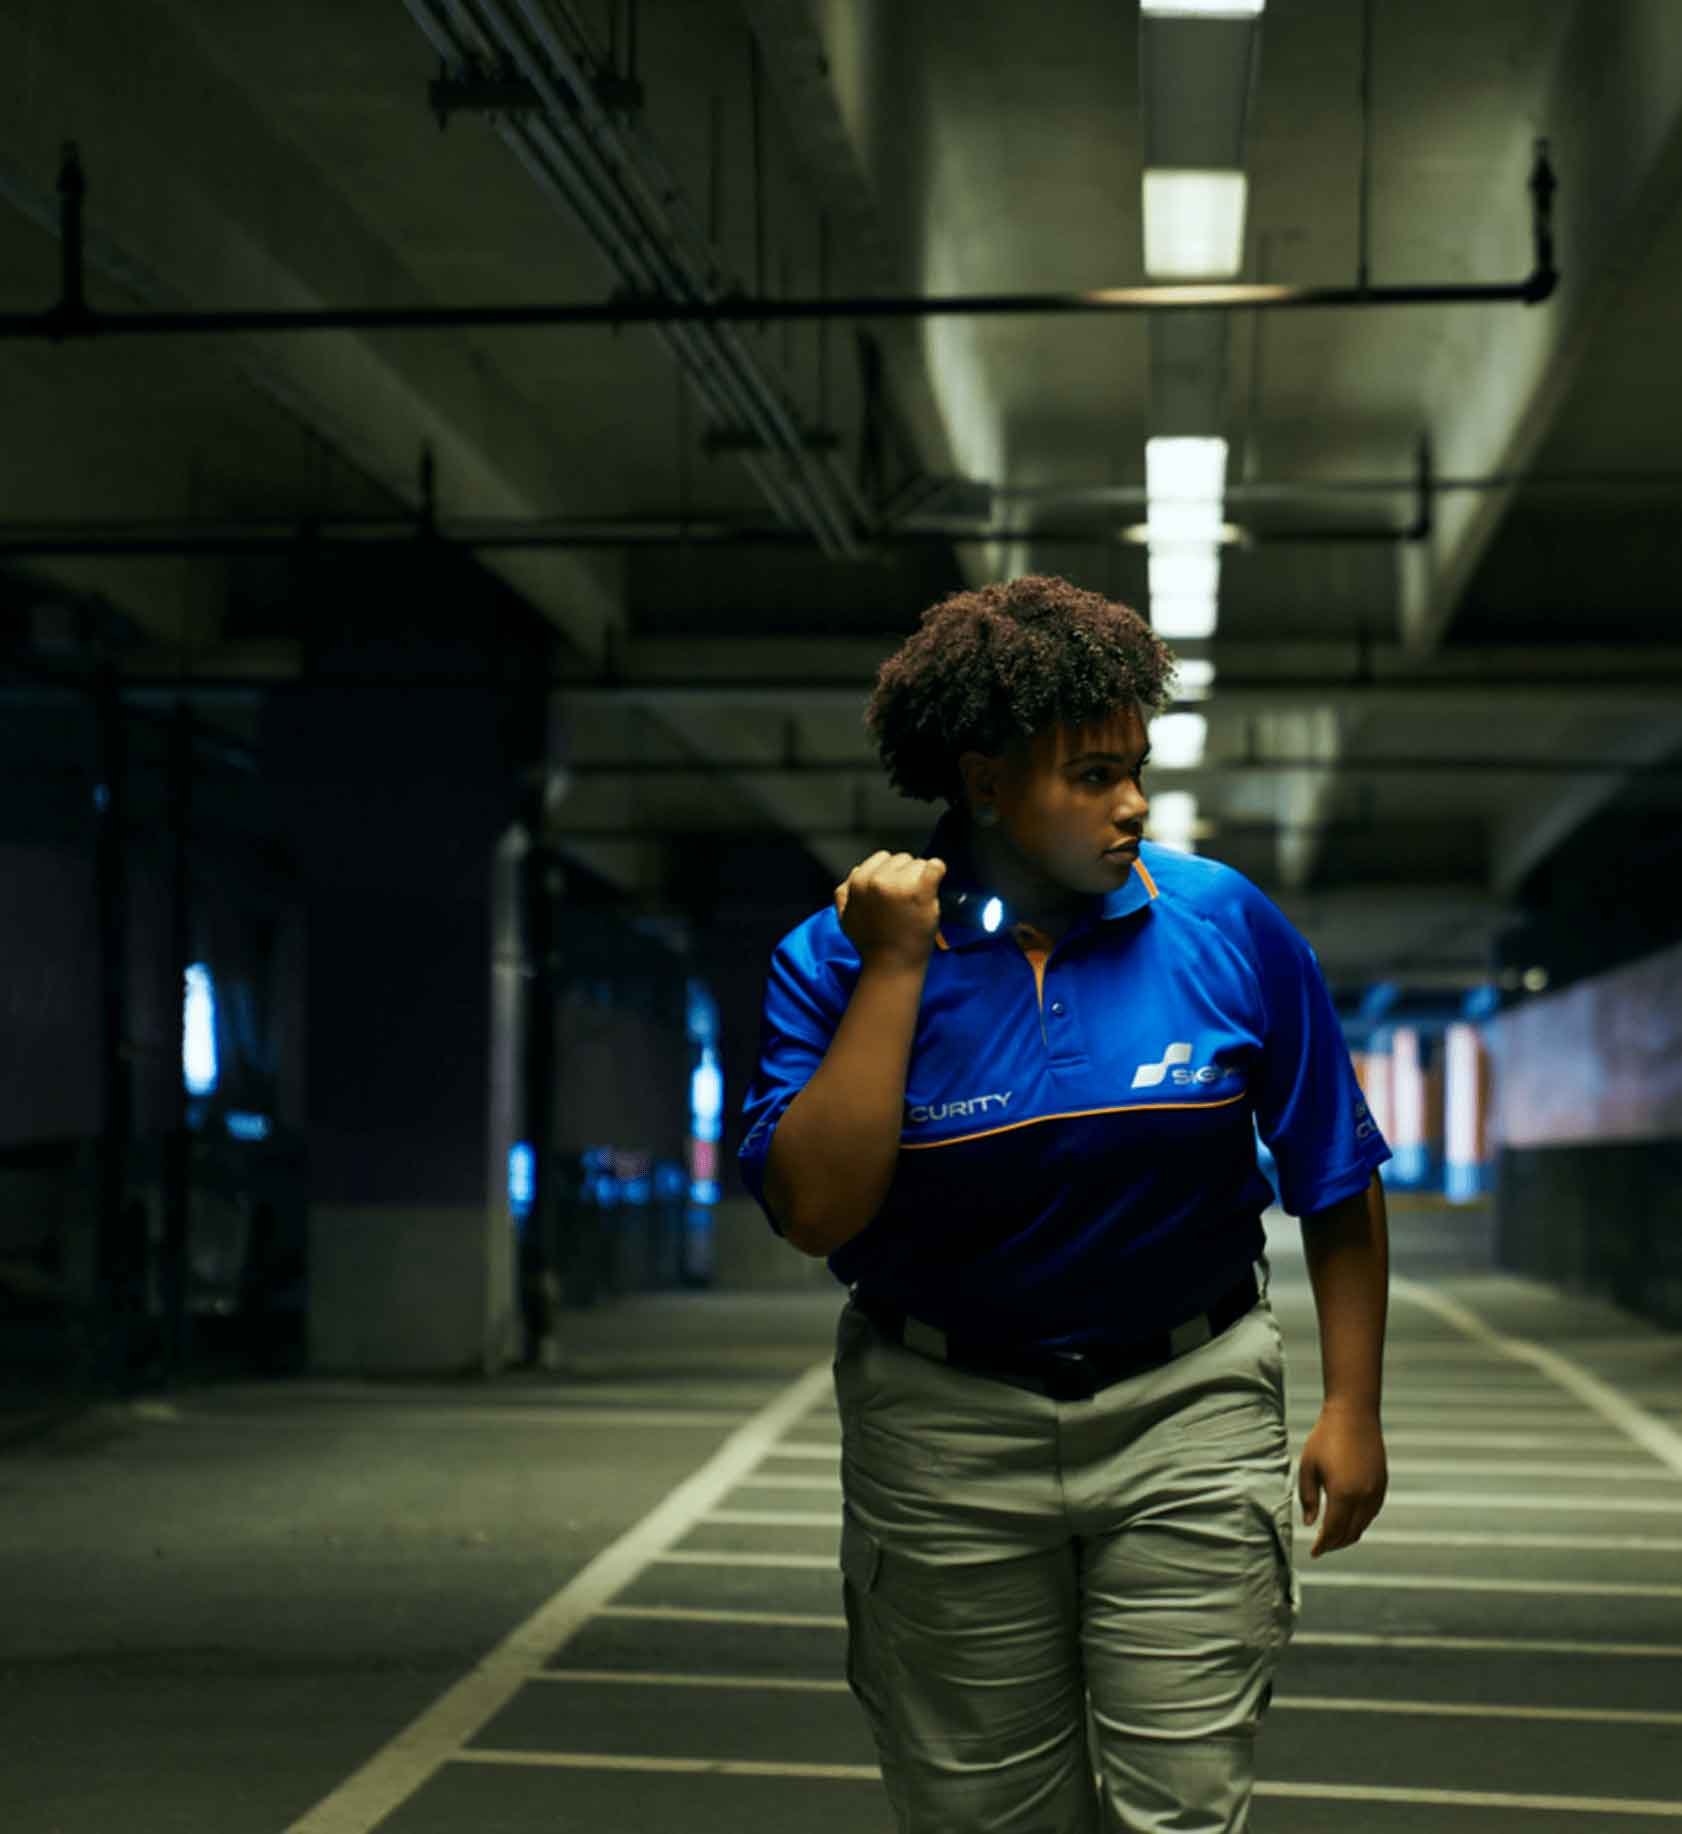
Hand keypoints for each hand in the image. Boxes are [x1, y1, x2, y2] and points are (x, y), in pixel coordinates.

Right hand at [834, 852, 946, 970]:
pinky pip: (935, 866)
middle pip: (901, 859)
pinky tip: (934, 885)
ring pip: (918, 863)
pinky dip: (937, 872)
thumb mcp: (845, 917)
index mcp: (858, 882)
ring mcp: (900, 884)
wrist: (892, 964)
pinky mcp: (921, 890)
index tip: (894, 892)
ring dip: (921, 878)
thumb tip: (856, 872)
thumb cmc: (870, 943)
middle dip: (905, 874)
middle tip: (906, 899)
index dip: (890, 874)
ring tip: (917, 900)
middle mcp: (877, 879)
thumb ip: (844, 893)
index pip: (881, 859)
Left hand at [1297, 1401, 1386, 1557]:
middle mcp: (1363, 1497)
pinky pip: (1371, 1513)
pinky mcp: (1382, 1485)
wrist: (1353, 1415)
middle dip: (1335, 1544)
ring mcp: (1376, 1492)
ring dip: (1348, 1535)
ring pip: (1363, 1525)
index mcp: (1343, 1494)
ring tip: (1333, 1537)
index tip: (1313, 1553)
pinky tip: (1348, 1520)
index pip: (1333, 1531)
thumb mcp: (1308, 1466)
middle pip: (1350, 1533)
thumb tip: (1309, 1523)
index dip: (1323, 1545)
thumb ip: (1308, 1497)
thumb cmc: (1325, 1437)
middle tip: (1321, 1547)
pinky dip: (1360, 1523)